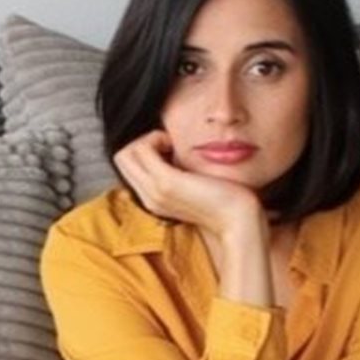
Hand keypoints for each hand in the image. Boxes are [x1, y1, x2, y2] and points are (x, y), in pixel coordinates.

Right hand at [113, 130, 262, 237]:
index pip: (128, 166)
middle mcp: (149, 197)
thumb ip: (179, 173)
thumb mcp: (194, 186)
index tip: (171, 149)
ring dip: (148, 139)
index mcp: (154, 199)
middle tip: (170, 144)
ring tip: (171, 144)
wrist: (237, 220)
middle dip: (143, 142)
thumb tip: (174, 150)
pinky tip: (175, 144)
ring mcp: (155, 191)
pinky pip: (141, 150)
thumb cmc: (224, 200)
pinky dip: (155, 138)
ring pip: (126, 152)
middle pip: (122, 158)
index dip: (145, 150)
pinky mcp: (166, 183)